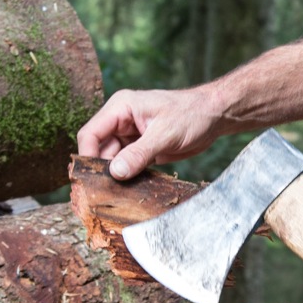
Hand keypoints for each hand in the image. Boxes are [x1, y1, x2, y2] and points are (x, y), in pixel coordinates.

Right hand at [76, 86, 230, 179]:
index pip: (91, 133)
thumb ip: (139, 153)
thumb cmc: (192, 114)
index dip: (87, 156)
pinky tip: (130, 189)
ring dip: (115, 176)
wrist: (214, 116)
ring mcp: (130, 136)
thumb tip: (115, 172)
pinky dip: (127, 177)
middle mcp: (121, 121)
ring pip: (111, 160)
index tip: (91, 179)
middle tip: (103, 193)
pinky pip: (126, 165)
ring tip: (117, 194)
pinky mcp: (140, 148)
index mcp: (121, 108)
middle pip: (98, 149)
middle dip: (101, 170)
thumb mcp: (165, 134)